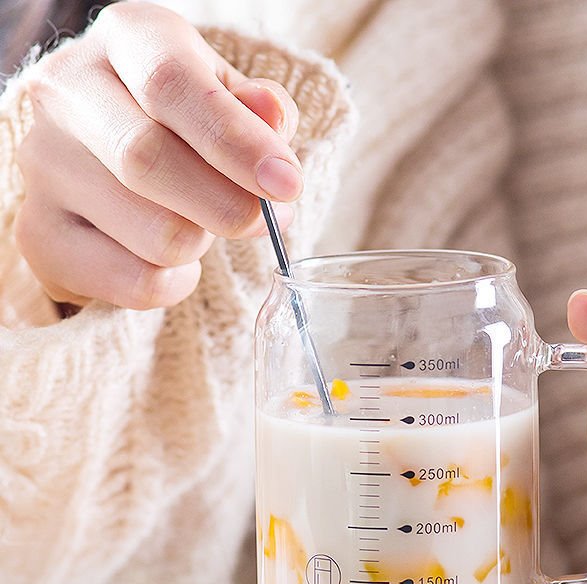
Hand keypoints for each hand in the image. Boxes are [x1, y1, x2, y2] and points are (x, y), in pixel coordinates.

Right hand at [15, 2, 301, 309]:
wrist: (118, 160)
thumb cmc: (189, 123)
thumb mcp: (233, 100)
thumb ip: (262, 111)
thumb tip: (271, 118)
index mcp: (125, 40)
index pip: (171, 84)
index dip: (237, 142)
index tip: (286, 184)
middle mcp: (67, 91)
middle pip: (146, 160)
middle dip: (226, 206)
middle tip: (266, 222)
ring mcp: (45, 165)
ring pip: (152, 233)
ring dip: (203, 244)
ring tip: (206, 227)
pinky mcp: (43, 233)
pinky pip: (134, 282)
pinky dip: (177, 283)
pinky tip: (179, 262)